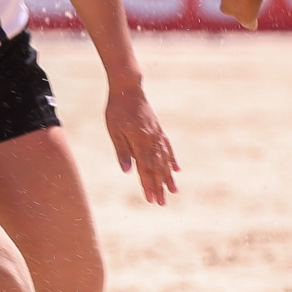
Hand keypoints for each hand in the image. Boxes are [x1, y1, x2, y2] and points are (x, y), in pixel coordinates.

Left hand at [105, 85, 179, 205]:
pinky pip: (168, 148)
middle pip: (157, 168)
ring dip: (168, 177)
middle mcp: (152, 141)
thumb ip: (122, 151)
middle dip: (159, 187)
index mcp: (140, 142)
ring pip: (165, 160)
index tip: (151, 200)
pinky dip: (172, 160)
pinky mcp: (158, 130)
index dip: (148, 185)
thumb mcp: (114, 131)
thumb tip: (127, 171)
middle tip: (163, 203)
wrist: (128, 88)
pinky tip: (177, 169)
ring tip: (174, 191)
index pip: (145, 169)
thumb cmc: (117, 109)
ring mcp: (157, 135)